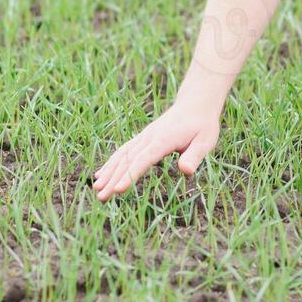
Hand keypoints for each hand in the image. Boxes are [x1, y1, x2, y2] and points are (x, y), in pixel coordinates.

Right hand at [92, 99, 221, 200]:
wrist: (196, 104)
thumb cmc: (202, 125)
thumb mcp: (205, 141)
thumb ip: (195, 156)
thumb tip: (186, 171)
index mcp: (163, 140)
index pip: (144, 159)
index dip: (130, 175)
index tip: (117, 190)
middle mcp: (149, 137)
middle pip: (128, 159)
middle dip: (113, 179)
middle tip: (101, 197)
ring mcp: (144, 137)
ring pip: (122, 155)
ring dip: (108, 172)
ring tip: (96, 188)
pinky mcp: (142, 138)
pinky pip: (123, 151)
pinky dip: (111, 163)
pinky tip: (101, 175)